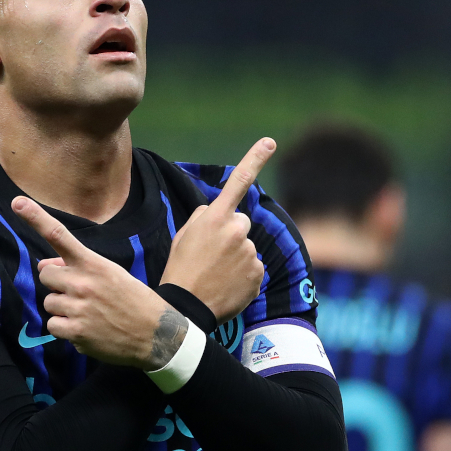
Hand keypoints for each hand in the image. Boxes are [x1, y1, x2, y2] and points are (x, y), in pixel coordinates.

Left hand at [12, 196, 188, 369]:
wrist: (156, 333)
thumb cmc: (133, 300)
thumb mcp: (111, 274)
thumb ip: (77, 267)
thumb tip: (43, 264)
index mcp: (93, 263)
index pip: (59, 236)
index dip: (35, 218)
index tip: (17, 203)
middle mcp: (82, 283)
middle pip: (46, 275)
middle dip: (57, 283)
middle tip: (78, 292)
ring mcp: (78, 308)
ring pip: (49, 302)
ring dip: (62, 308)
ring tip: (88, 313)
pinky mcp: (76, 332)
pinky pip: (52, 325)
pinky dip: (65, 329)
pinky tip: (86, 329)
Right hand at [160, 138, 274, 322]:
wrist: (187, 308)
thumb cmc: (180, 269)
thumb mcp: (183, 236)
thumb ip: (203, 217)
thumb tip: (217, 212)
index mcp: (215, 218)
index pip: (238, 182)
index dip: (255, 159)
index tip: (270, 141)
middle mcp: (236, 231)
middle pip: (241, 223)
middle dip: (231, 233)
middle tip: (211, 254)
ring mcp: (249, 253)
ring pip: (246, 247)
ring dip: (235, 256)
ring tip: (216, 273)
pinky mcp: (258, 273)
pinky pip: (253, 268)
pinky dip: (243, 275)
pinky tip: (226, 285)